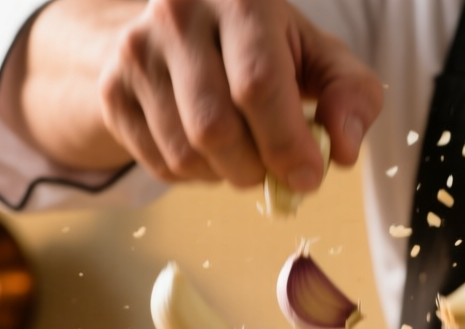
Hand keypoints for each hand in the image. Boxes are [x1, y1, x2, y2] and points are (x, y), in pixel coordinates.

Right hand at [96, 0, 382, 189]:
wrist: (185, 31)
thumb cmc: (267, 47)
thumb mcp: (319, 57)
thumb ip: (351, 95)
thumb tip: (345, 150)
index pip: (257, 85)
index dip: (287, 143)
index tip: (308, 176)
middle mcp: (178, 15)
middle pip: (216, 128)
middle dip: (256, 168)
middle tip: (274, 170)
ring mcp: (136, 52)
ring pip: (185, 154)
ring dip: (226, 175)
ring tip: (243, 153)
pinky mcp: (113, 90)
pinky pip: (159, 164)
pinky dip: (195, 176)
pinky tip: (209, 149)